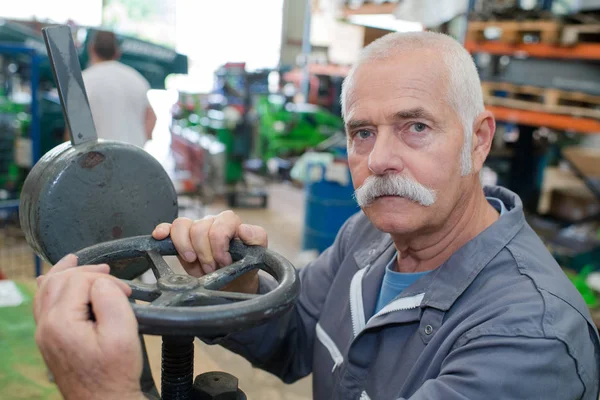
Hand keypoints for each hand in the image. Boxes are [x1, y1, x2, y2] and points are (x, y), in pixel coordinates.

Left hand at [34, 255, 144, 399]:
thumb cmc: (116, 373)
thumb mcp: (122, 332)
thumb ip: (110, 298)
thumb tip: (102, 282)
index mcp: (61, 323)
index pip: (78, 280)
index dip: (105, 280)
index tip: (127, 292)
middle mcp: (46, 327)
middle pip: (58, 281)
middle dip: (85, 272)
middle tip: (109, 273)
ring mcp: (45, 334)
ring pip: (45, 290)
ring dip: (64, 273)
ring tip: (76, 261)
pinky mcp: (50, 340)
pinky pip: (43, 305)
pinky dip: (51, 288)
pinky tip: (54, 282)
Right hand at [153, 210, 267, 293]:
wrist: (233, 283)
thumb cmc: (244, 266)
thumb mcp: (258, 254)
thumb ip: (257, 238)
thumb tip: (243, 230)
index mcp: (230, 222)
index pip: (220, 224)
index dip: (219, 246)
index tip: (224, 263)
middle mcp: (211, 222)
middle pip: (199, 228)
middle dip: (205, 254)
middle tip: (212, 269)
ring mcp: (195, 229)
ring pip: (182, 226)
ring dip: (187, 249)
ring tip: (195, 262)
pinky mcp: (181, 239)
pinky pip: (169, 228)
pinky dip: (163, 230)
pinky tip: (160, 237)